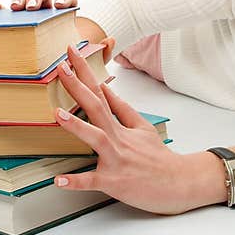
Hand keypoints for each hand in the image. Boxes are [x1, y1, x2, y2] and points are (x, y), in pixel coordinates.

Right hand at [0, 0, 115, 61]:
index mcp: (65, 14)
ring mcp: (28, 15)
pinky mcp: (11, 23)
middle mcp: (46, 10)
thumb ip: (102, 53)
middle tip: (34, 8)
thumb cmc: (71, 64)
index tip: (60, 6)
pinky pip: (1, 11)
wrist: (56, 74)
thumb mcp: (89, 62)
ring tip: (16, 8)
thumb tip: (110, 40)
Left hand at [52, 43, 203, 214]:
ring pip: (95, 139)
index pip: (99, 91)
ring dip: (76, 126)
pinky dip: (76, 181)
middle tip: (61, 68)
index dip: (85, 71)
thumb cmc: (157, 157)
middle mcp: (116, 138)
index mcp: (119, 125)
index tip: (72, 52)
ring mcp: (115, 159)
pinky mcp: (113, 181)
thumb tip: (103, 87)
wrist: (177, 182)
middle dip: (77, 86)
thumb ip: (120, 108)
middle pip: (96, 107)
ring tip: (57, 114)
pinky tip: (59, 180)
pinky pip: (92, 182)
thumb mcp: (141, 126)